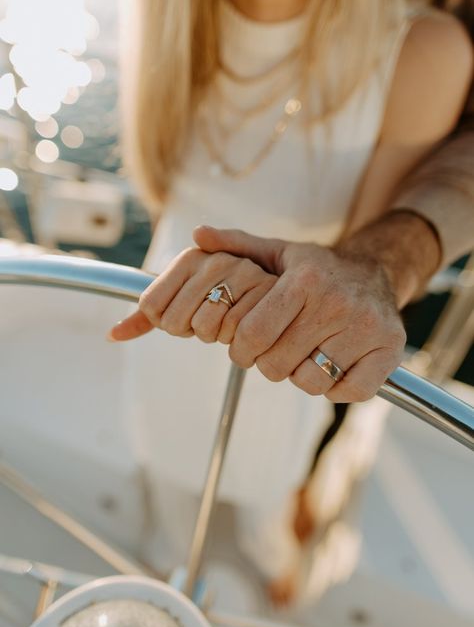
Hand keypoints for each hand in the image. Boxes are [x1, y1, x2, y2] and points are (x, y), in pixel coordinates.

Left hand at [108, 247, 276, 344]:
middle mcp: (217, 261)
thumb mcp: (192, 292)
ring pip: (209, 332)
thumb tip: (112, 335)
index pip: (151, 306)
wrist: (302, 280)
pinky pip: (242, 341)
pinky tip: (256, 336)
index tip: (187, 314)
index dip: (166, 321)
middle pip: (176, 323)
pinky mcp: (273, 296)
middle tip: (216, 321)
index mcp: (192, 256)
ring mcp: (247, 276)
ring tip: (239, 324)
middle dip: (194, 331)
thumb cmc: (236, 290)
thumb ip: (152, 313)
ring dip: (222, 340)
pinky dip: (246, 350)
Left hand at [193, 226, 406, 402]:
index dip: (241, 349)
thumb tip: (197, 234)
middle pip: (277, 364)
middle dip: (269, 363)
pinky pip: (348, 391)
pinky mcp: (389, 351)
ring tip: (304, 355)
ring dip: (301, 376)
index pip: (253, 335)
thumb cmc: (316, 270)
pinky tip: (332, 365)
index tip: (245, 347)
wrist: (376, 272)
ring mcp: (367, 328)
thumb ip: (235, 245)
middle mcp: (337, 303)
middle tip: (276, 350)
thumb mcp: (277, 252)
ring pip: (311, 382)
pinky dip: (335, 387)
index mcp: (304, 280)